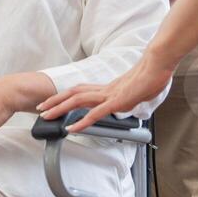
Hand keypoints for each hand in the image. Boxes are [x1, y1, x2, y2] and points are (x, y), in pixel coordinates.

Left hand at [36, 52, 176, 131]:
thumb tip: (121, 104)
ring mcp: (109, 95)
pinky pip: (95, 113)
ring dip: (60, 109)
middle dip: (54, 101)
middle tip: (40, 109)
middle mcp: (103, 90)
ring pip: (77, 101)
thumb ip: (123, 99)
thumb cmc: (148, 78)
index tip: (52, 101)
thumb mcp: (132, 92)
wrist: (157, 67)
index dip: (64, 95)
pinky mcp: (116, 102)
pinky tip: (72, 128)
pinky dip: (82, 121)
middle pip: (72, 93)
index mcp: (106, 88)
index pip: (79, 91)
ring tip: (47, 117)